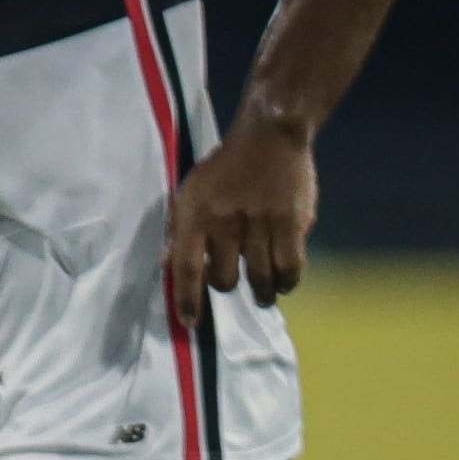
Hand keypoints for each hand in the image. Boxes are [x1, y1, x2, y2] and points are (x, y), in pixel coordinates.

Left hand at [168, 123, 314, 318]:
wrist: (269, 136)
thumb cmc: (224, 168)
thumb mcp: (190, 193)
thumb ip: (178, 230)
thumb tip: (166, 268)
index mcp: (195, 215)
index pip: (185, 268)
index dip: (186, 300)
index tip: (189, 323)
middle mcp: (226, 222)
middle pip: (223, 279)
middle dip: (226, 287)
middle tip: (232, 283)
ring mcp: (261, 223)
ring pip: (259, 278)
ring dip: (261, 293)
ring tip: (262, 295)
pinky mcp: (293, 223)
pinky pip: (290, 267)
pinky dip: (287, 281)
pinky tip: (283, 282)